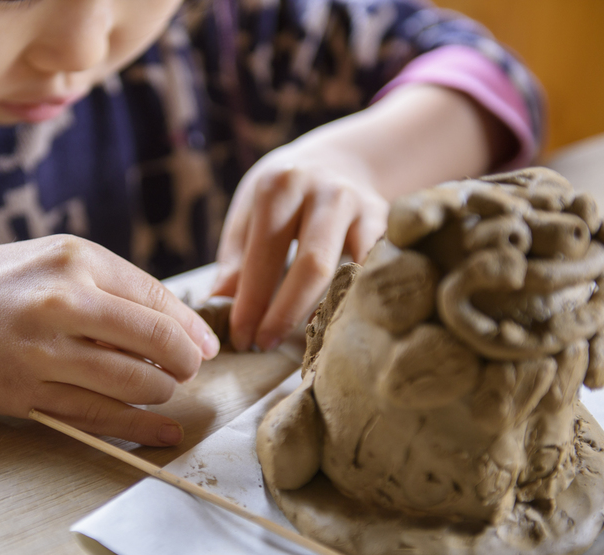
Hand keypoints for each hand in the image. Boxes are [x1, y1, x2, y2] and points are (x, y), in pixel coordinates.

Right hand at [0, 235, 218, 444]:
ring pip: (133, 385)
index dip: (192, 329)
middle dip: (186, 364)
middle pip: (156, 344)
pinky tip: (162, 432)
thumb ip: (112, 284)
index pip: (157, 300)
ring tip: (163, 391)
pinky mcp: (26, 396)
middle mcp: (60, 304)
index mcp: (73, 261)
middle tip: (189, 371)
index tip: (206, 346)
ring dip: (163, 393)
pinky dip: (140, 428)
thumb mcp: (52, 258)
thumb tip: (178, 323)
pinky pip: (98, 418)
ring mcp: (42, 354)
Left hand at [211, 135, 388, 351]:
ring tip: (302, 344)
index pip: (264, 254)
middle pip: (311, 266)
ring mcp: (362, 206)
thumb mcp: (249, 212)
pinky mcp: (387, 223)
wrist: (339, 161)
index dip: (252, 302)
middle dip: (285, 313)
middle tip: (264, 344)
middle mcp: (325, 191)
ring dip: (324, 313)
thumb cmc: (283, 196)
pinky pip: (373, 270)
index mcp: (281, 186)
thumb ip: (234, 258)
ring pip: (348, 271)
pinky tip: (338, 325)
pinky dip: (355, 301)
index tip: (241, 338)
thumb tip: (216, 307)